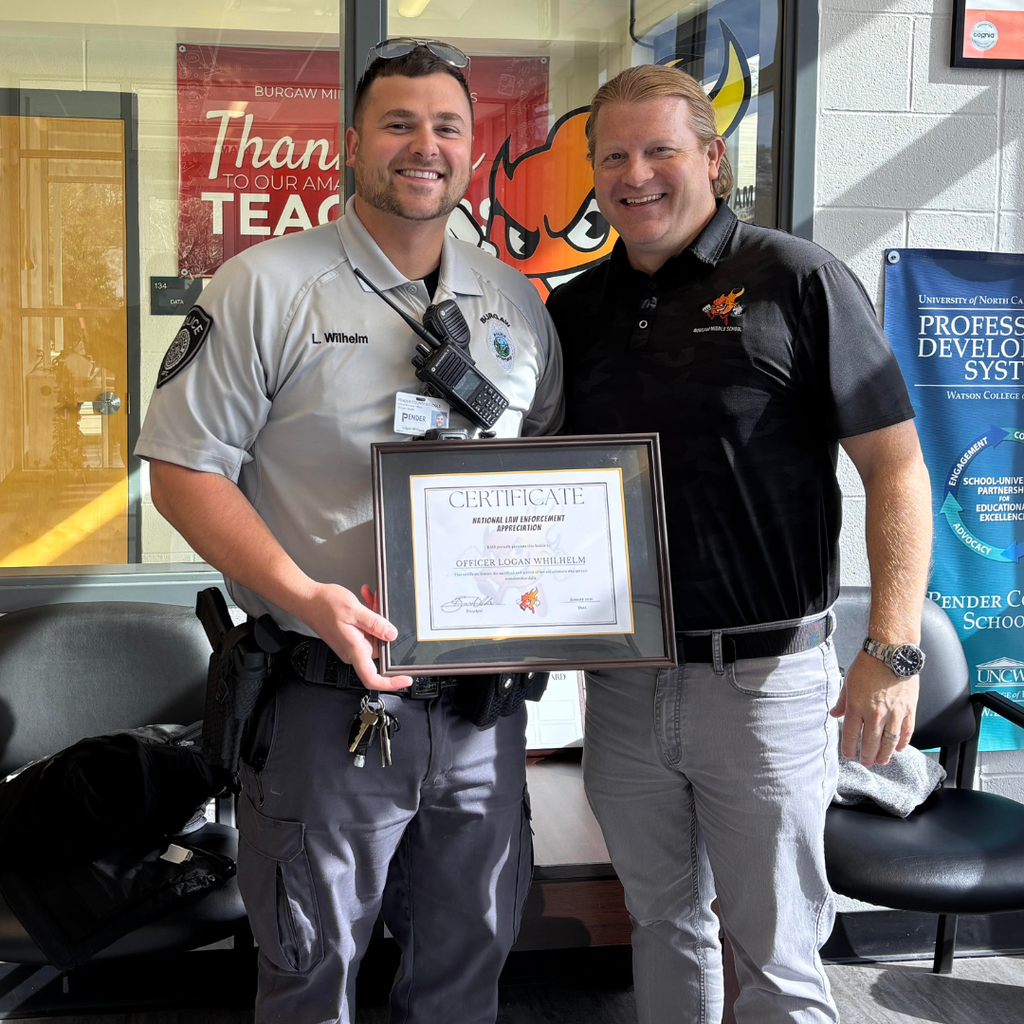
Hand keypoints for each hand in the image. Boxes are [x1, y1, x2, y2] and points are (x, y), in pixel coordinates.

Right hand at [301, 582, 412, 690]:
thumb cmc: (323, 606)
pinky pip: (367, 630)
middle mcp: (353, 651)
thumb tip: (392, 634)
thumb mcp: (354, 610)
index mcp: (354, 650)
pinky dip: (370, 617)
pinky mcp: (350, 637)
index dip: (391, 683)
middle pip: (380, 649)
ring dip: (377, 619)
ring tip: (371, 601)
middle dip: (386, 629)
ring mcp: (351, 644)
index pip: (373, 678)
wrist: (307, 600)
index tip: (406, 679)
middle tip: (382, 609)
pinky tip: (366, 601)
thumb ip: (375, 623)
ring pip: (375, 636)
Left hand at [830, 651, 917, 765]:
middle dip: (867, 756)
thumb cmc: (869, 665)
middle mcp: (875, 713)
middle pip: (871, 742)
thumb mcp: (849, 682)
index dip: (850, 748)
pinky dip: (902, 742)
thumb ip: (842, 702)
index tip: (849, 755)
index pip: (851, 734)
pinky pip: (906, 732)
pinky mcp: (909, 709)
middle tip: (866, 762)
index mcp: (857, 706)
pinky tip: (898, 748)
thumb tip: (835, 714)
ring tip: (881, 761)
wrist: (891, 653)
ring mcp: (894, 713)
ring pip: (889, 742)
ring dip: (885, 754)